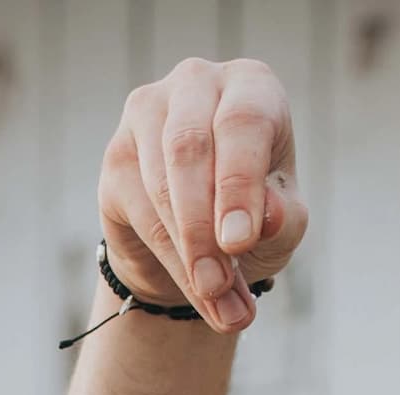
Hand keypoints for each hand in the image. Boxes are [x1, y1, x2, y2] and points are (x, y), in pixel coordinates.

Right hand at [100, 58, 307, 329]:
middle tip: (219, 286)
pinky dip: (170, 259)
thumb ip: (283, 218)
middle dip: (204, 227)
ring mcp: (147, 114)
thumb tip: (267, 217)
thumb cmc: (252, 213)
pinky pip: (138, 211)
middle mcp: (195, 84)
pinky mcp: (115, 156)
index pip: (242, 123)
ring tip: (218, 304)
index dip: (239, 185)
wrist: (202, 240)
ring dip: (188, 254)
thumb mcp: (284, 221)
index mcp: (249, 85)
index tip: (239, 243)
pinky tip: (195, 291)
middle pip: (190, 148)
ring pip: (160, 185)